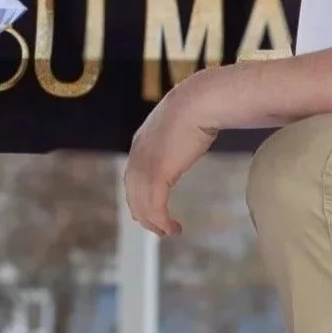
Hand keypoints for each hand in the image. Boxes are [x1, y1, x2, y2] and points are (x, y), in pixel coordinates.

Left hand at [125, 78, 217, 235]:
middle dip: (142, 213)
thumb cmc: (199, 106)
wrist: (199, 101)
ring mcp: (145, 165)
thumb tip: (191, 133)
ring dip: (153, 222)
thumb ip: (178, 134)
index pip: (133, 176)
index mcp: (141, 143)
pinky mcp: (157, 175)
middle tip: (155, 227)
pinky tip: (173, 227)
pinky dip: (161, 221)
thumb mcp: (181, 123)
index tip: (147, 208)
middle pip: (133, 193)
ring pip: (142, 204)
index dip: (138, 195)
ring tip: (166, 231)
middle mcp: (137, 155)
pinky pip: (155, 206)